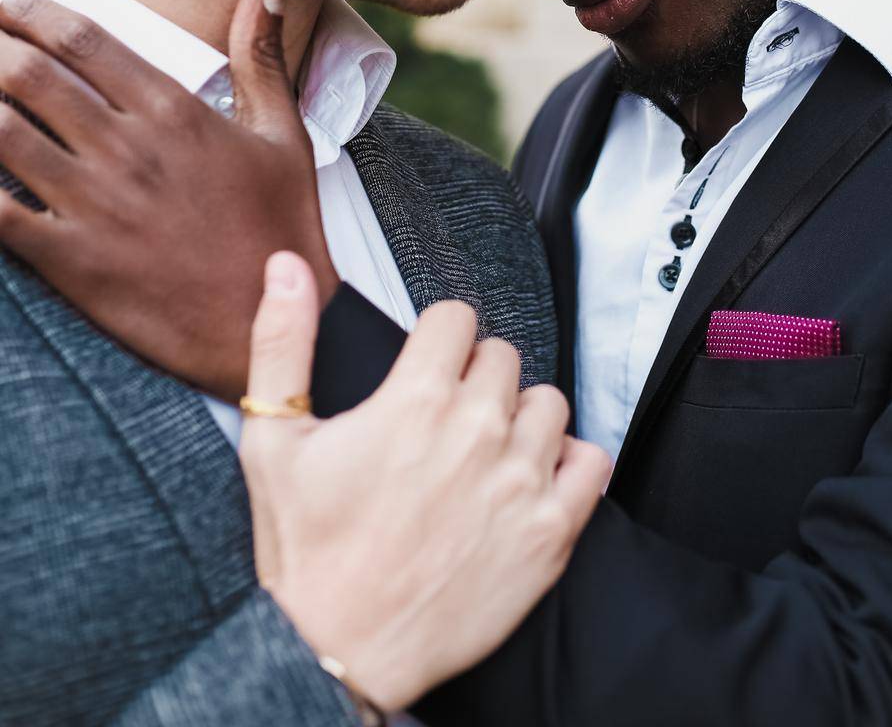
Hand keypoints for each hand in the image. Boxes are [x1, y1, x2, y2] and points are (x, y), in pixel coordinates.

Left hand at [0, 0, 337, 400]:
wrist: (274, 324)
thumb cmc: (280, 228)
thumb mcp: (285, 134)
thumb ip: (262, 57)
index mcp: (173, 112)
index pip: (82, 40)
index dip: (31, 12)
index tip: (7, 2)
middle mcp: (127, 149)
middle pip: (29, 75)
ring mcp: (95, 205)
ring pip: (0, 133)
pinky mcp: (72, 260)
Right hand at [241, 252, 610, 712]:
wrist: (335, 654)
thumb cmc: (303, 551)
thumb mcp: (272, 440)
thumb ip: (281, 341)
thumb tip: (284, 266)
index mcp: (415, 399)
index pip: (457, 318)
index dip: (437, 339)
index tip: (425, 367)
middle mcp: (477, 431)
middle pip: (502, 356)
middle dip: (474, 377)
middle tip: (443, 421)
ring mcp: (520, 483)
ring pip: (547, 402)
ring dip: (519, 418)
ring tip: (483, 453)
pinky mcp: (550, 534)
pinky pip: (590, 461)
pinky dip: (567, 463)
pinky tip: (528, 481)